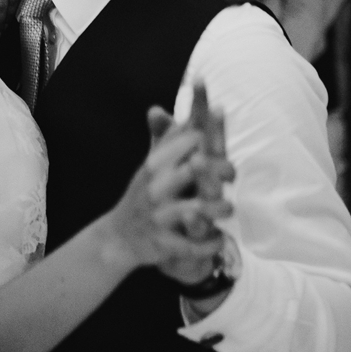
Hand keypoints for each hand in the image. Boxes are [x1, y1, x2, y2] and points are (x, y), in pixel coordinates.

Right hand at [103, 109, 232, 270]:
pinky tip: (220, 240)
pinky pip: (190, 245)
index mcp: (154, 165)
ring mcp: (158, 217)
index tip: (219, 139)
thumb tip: (168, 106)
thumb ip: (164, 137)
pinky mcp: (162, 244)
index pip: (185, 142)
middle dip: (216, 170)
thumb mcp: (150, 165)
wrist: (118, 237)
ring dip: (216, 209)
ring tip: (229, 207)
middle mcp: (154, 188)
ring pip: (193, 210)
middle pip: (191, 170)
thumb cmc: (142, 195)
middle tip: (232, 174)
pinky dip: (208, 244)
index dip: (206, 137)